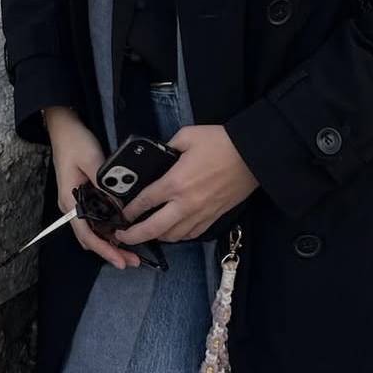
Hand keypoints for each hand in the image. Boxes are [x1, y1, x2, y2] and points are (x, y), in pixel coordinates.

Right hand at [43, 107, 140, 269]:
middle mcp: (70, 206)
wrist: (63, 126)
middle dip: (110, 251)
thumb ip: (105, 184)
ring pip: (92, 230)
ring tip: (129, 250)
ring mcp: (75, 202)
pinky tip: (120, 228)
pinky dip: (107, 228)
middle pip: (90, 237)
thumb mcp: (92, 159)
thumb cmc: (75, 142)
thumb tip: (120, 207)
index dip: (105, 249)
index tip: (121, 260)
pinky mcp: (82, 195)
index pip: (87, 234)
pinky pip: (94, 219)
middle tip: (133, 261)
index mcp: (70, 201)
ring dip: (109, 241)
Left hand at [115, 125, 257, 244]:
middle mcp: (185, 204)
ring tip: (147, 232)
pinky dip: (178, 236)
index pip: (145, 202)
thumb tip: (160, 155)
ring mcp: (200, 214)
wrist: (251, 156)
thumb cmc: (219, 142)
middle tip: (123, 237)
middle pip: (154, 229)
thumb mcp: (187, 136)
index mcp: (175, 182)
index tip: (121, 214)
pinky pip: (192, 235)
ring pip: (173, 236)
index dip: (130, 210)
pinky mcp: (214, 218)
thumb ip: (168, 146)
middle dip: (134, 235)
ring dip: (157, 237)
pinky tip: (173, 232)